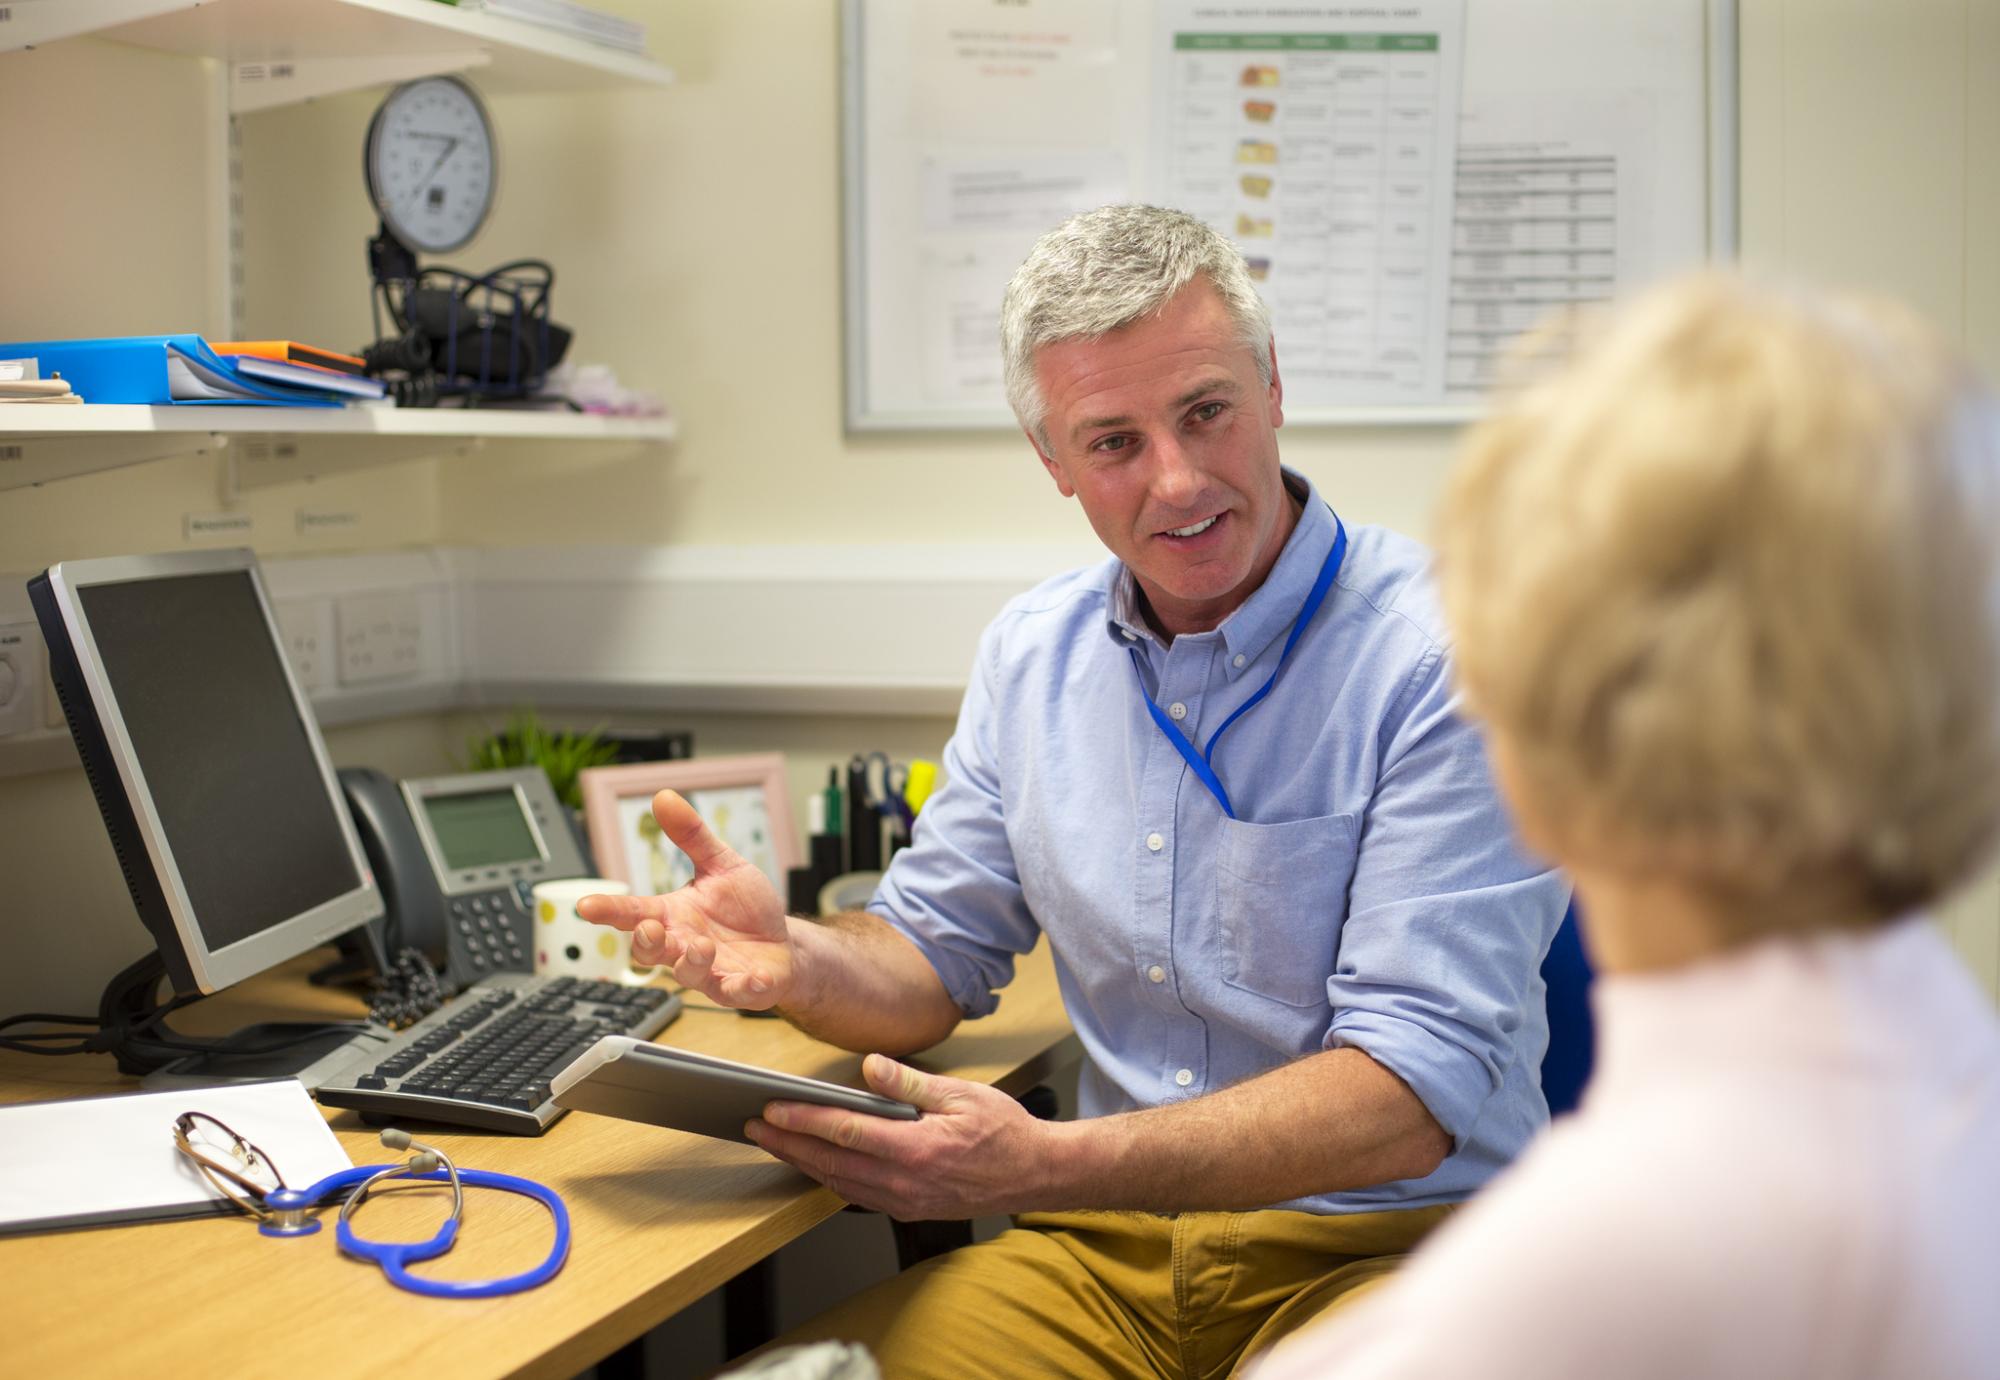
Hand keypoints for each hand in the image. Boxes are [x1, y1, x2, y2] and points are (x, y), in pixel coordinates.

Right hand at [578, 789, 792, 1008]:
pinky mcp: (740, 987)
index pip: (634, 913)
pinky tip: (754, 978)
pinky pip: (737, 992)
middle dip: (646, 943)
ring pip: (687, 974)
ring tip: (704, 946)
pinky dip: (744, 987)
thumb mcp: (722, 864)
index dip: (609, 910)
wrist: (782, 942)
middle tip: (651, 929)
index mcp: (674, 915)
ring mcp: (710, 971)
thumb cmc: (745, 908)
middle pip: (650, 952)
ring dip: (692, 962)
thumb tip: (664, 797)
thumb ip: (692, 836)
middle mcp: (684, 946)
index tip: (586, 906)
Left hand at [745, 1054, 1051, 1218]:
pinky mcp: (909, 1209)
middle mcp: (906, 1181)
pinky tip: (816, 1164)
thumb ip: (910, 1083)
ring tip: (775, 1143)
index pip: (846, 1132)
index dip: (803, 1121)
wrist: (1036, 1174)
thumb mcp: (962, 1094)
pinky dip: (830, 1180)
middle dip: (787, 1145)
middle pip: (831, 1163)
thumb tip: (869, 1067)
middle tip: (754, 1128)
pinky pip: (858, 1196)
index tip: (771, 1110)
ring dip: (802, 1164)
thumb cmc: (1005, 1131)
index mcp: (919, 1149)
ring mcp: (906, 1201)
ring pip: (839, 1184)